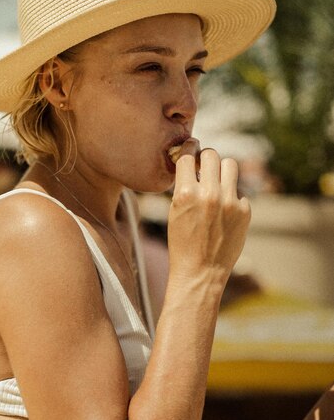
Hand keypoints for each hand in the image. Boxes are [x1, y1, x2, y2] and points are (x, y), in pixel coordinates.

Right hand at [168, 139, 250, 283]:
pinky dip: (232, 196)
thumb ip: (185, 186)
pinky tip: (224, 211)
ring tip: (217, 182)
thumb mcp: (175, 211)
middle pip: (211, 154)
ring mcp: (230, 202)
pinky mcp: (244, 210)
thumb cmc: (182, 242)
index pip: (187, 155)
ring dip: (222, 170)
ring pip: (230, 165)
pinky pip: (239, 190)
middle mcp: (209, 194)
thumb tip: (194, 162)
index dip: (188, 148)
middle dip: (206, 157)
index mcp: (186, 193)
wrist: (200, 272)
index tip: (190, 147)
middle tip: (203, 165)